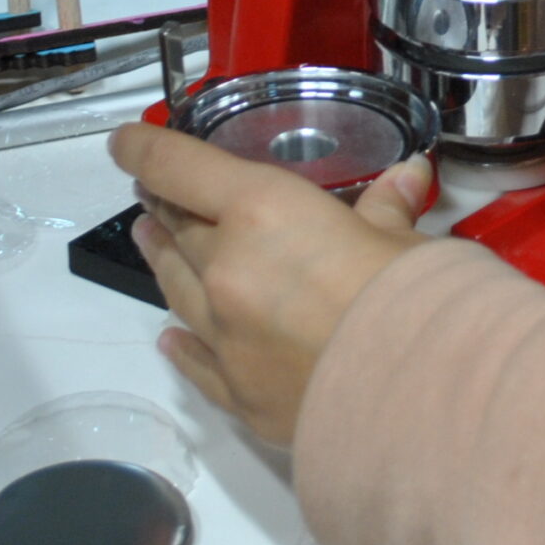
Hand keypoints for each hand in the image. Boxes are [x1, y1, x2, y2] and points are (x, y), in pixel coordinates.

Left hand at [110, 124, 432, 445]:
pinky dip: (182, 345)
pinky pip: (196, 361)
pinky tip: (171, 340)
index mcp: (262, 211)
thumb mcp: (406, 237)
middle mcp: (227, 269)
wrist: (419, 401)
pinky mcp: (240, 394)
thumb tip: (408, 175)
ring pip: (177, 289)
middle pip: (179, 229)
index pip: (179, 166)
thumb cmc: (415, 299)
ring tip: (152, 242)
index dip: (144, 149)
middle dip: (164, 206)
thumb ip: (389, 208)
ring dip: (163, 261)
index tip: (125, 143)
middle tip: (156, 195)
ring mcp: (225, 336)